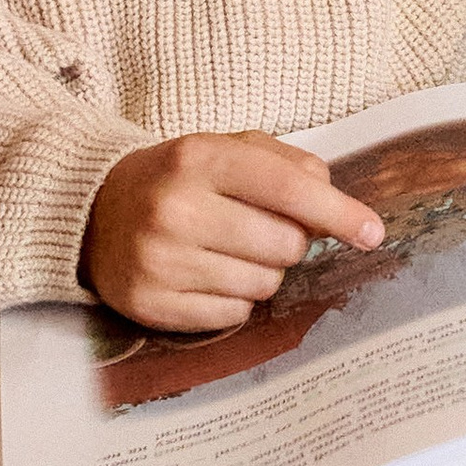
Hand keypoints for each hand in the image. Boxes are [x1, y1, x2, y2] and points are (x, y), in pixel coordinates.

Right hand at [85, 135, 386, 334]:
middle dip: (291, 241)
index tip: (372, 232)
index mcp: (199, 158)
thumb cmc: (178, 177)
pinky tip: (209, 275)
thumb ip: (284, 164)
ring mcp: (160, 261)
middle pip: (284, 244)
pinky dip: (235, 299)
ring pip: (263, 284)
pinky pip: (232, 316)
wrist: (93, 212)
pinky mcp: (151, 305)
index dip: (338, 212)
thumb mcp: (224, 149)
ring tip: (230, 251)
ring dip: (263, 272)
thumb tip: (334, 201)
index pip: (287, 188)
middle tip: (265, 230)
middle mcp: (176, 209)